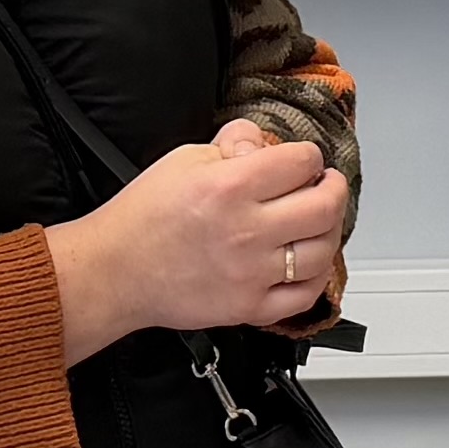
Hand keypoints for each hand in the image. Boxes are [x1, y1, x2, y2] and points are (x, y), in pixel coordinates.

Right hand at [46, 120, 348, 358]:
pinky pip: (305, 296)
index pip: (302, 162)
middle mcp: (247, 231)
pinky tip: (308, 262)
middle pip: (325, 207)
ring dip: (330, 231)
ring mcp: (251, 273)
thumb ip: (232, 143)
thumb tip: (263, 140)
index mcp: (230, 187)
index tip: (303, 161)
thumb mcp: (184, 159)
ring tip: (318, 222)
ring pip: (323, 251)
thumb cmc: (143, 217)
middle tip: (325, 185)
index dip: (308, 157)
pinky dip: (316, 277)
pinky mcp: (249, 307)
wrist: (115, 270)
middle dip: (333, 189)